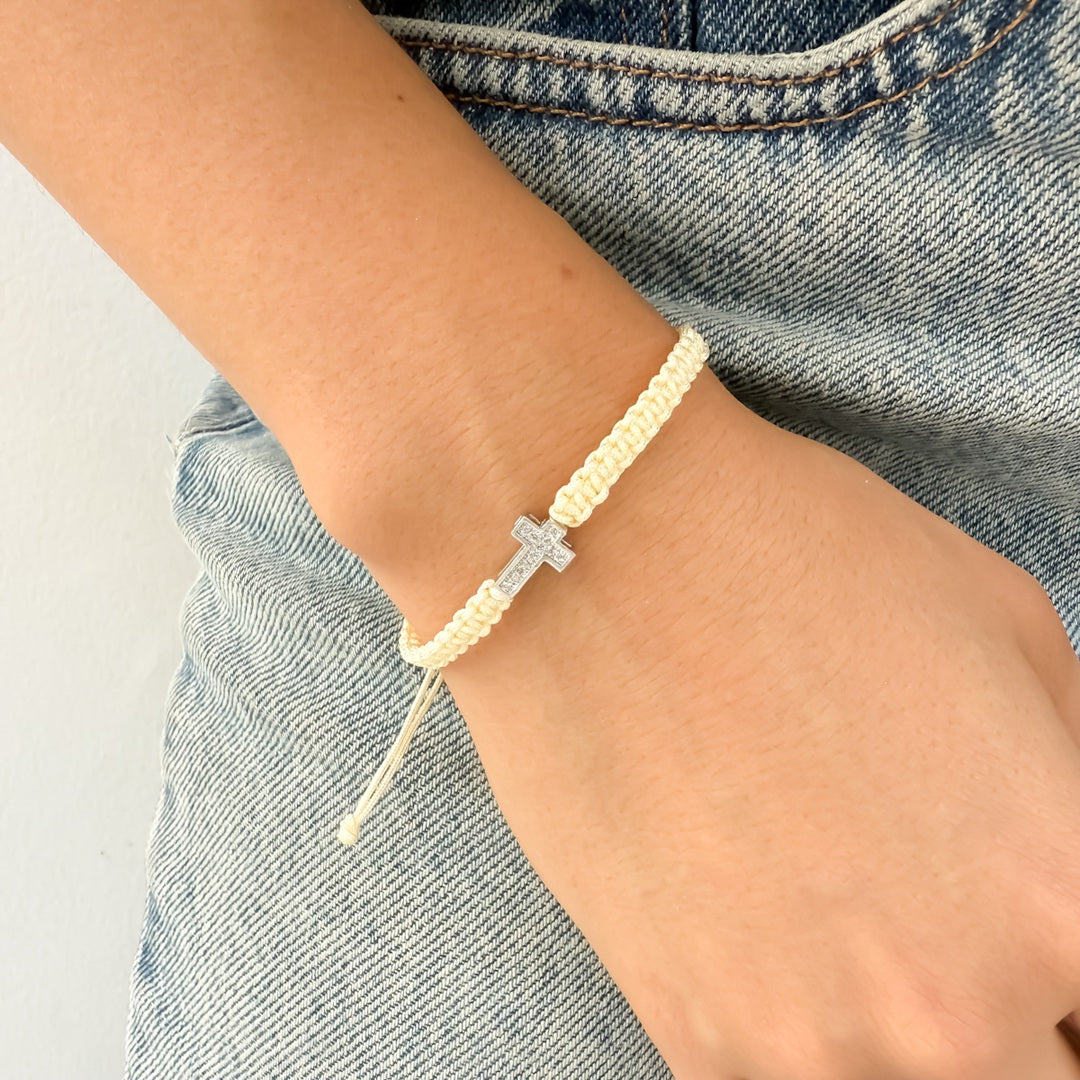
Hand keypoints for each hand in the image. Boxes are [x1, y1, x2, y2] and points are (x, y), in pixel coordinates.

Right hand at [442, 404, 1079, 1079]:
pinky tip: (770, 936)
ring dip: (898, 1035)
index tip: (1036, 934)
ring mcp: (806, 1045)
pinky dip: (800, 1035)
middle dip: (1017, 1015)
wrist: (588, 555)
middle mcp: (949, 1013)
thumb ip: (1076, 765)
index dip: (1070, 962)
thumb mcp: (1008, 626)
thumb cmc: (800, 557)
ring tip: (842, 916)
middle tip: (940, 918)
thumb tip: (1062, 834)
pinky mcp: (689, 1035)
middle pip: (1036, 1079)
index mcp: (1059, 898)